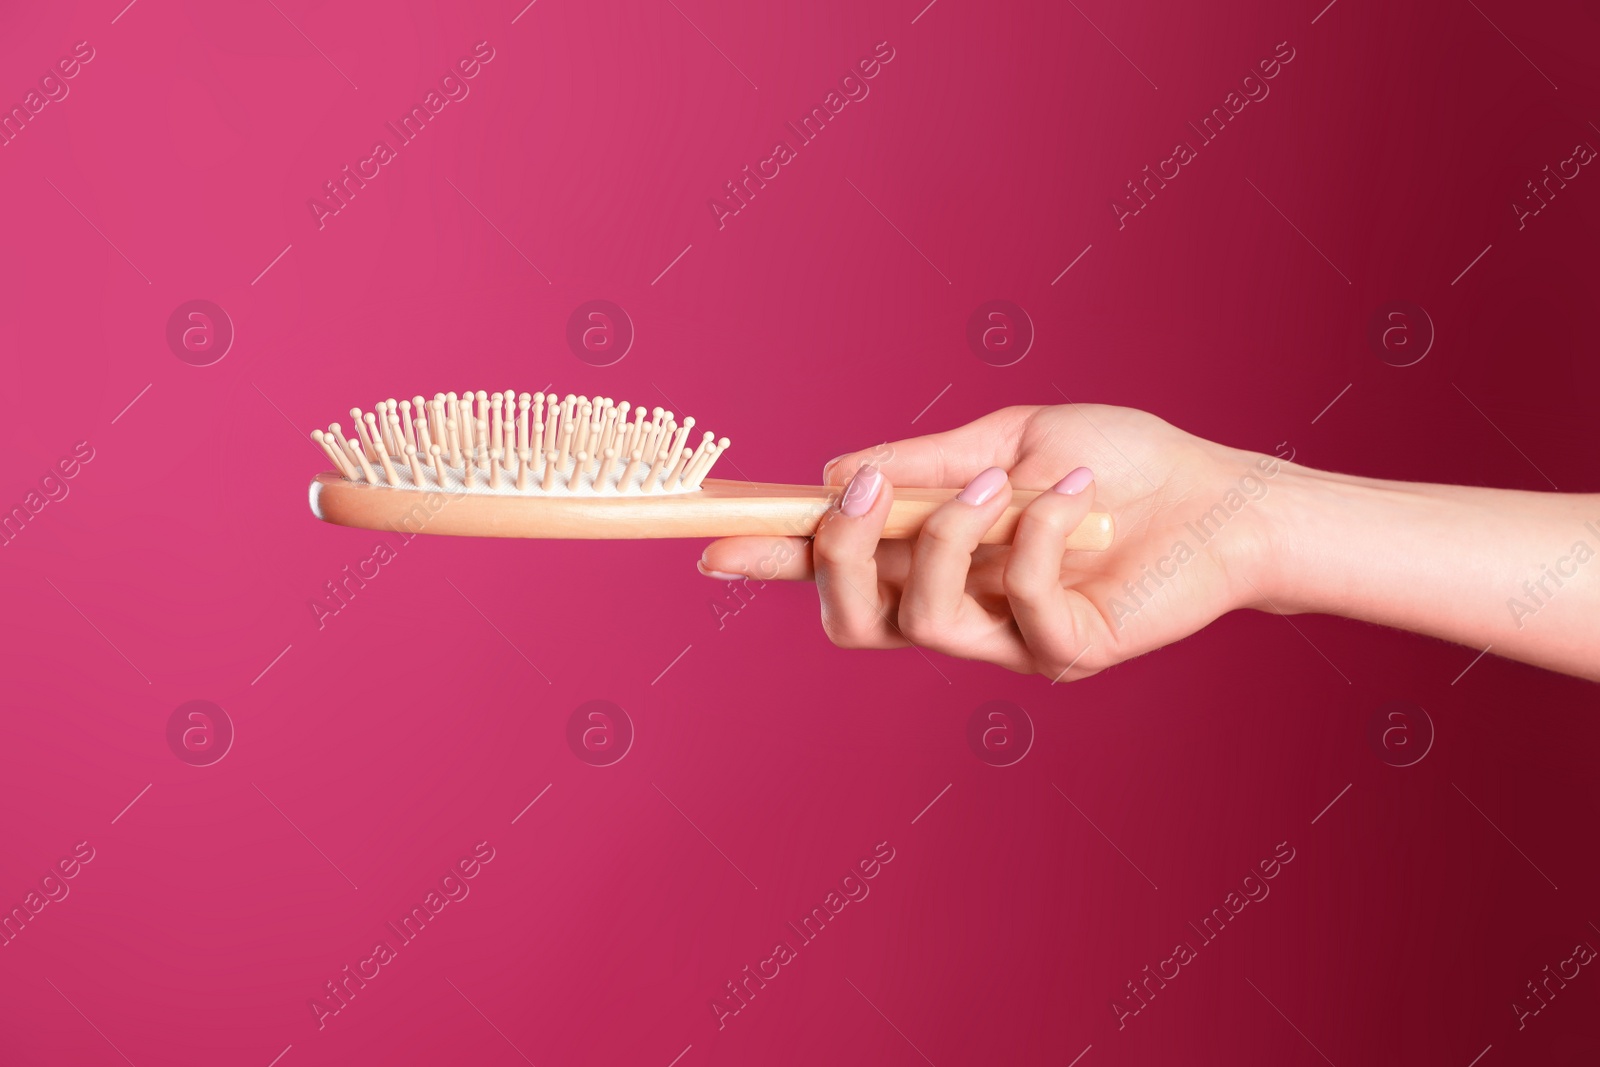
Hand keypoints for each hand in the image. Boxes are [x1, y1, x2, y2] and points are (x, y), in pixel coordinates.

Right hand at [698, 404, 1284, 679]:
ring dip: (948, 536)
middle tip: (867, 491)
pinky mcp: (1064, 652)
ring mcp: (1009, 640)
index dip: (773, 561)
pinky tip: (1074, 493)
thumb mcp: (1007, 439)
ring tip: (1004, 481)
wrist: (1218, 494)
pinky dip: (1034, 533)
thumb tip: (834, 473)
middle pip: (853, 621)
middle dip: (840, 555)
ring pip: (923, 619)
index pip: (834, 570)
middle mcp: (961, 608)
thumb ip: (924, 462)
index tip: (712, 543)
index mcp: (934, 556)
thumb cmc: (1115, 462)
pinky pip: (1016, 603)